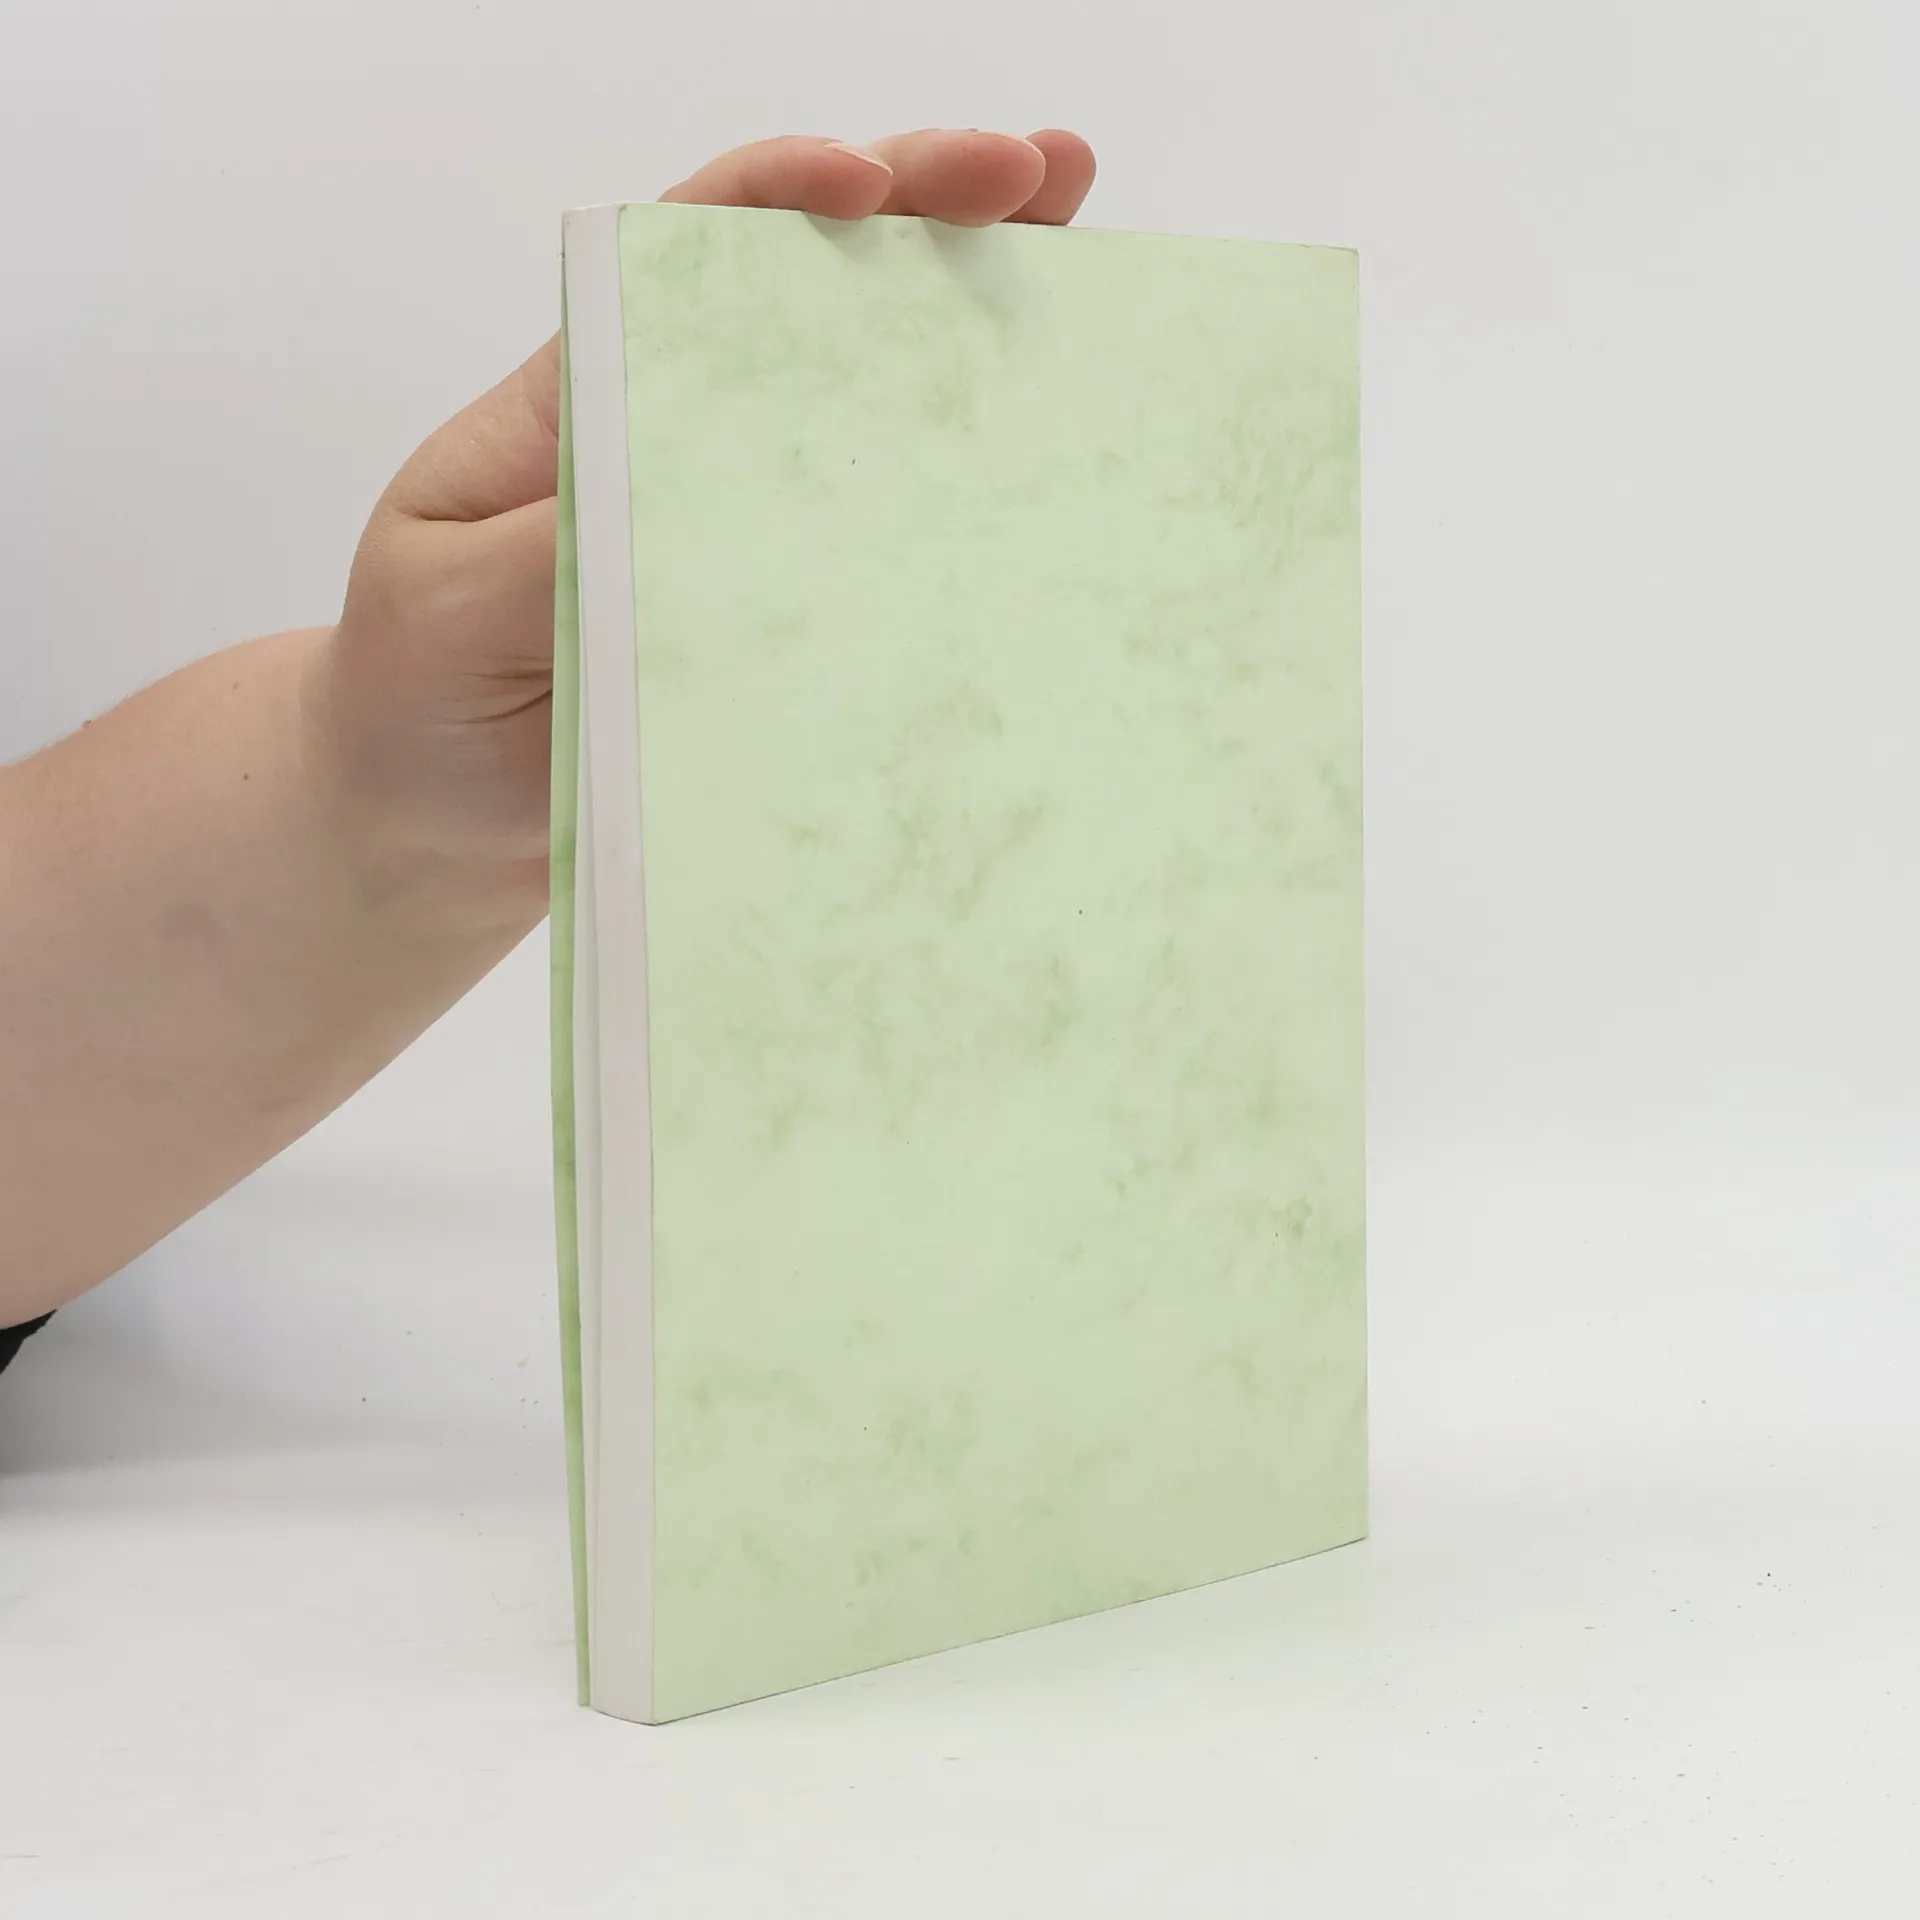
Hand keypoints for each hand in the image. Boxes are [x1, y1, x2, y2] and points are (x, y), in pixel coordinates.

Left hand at [323, 128, 1097, 917]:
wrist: (434, 819)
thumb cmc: (417, 691)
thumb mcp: (449, 600)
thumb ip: (552, 545)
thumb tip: (690, 503)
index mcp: (595, 394)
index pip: (696, 250)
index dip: (788, 193)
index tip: (872, 181)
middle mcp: (692, 440)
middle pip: (821, 291)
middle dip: (935, 212)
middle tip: (1046, 174)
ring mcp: (757, 531)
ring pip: (881, 403)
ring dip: (983, 320)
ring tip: (1090, 257)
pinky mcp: (800, 623)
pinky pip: (897, 550)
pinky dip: (978, 494)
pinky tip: (1059, 450)